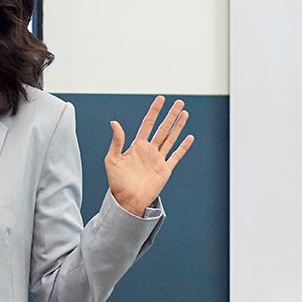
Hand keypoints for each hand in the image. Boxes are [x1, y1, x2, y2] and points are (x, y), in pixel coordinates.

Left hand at [104, 96, 193, 215]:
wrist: (127, 201)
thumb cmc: (117, 182)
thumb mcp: (112, 160)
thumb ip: (116, 141)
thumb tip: (114, 123)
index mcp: (137, 146)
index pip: (148, 124)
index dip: (155, 111)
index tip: (160, 99)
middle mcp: (149, 150)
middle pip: (163, 128)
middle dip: (171, 115)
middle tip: (179, 102)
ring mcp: (158, 159)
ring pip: (171, 138)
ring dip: (178, 126)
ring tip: (185, 114)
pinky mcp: (165, 170)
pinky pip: (176, 156)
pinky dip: (183, 147)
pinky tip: (189, 137)